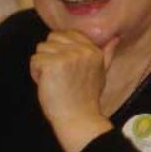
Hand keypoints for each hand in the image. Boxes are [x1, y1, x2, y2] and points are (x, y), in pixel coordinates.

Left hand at [30, 30, 117, 151]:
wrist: (78, 117)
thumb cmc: (87, 98)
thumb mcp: (102, 72)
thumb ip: (107, 53)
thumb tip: (115, 38)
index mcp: (93, 50)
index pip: (67, 34)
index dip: (60, 49)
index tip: (67, 67)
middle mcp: (82, 50)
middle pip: (51, 39)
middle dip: (51, 55)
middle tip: (60, 75)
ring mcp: (67, 56)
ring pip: (41, 49)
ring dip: (43, 65)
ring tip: (55, 81)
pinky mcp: (52, 64)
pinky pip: (34, 60)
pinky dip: (36, 74)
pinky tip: (48, 85)